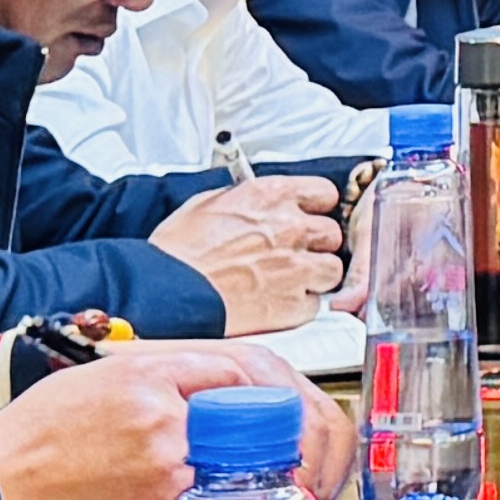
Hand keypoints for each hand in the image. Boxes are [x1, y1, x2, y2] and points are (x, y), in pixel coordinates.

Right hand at [0, 345, 353, 499]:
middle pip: (265, 418)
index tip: (292, 414)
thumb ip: (161, 383)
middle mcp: (163, 416)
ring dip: (274, 485)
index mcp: (147, 373)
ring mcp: (163, 472)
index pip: (246, 368)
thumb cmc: (27, 448)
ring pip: (250, 472)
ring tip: (288, 495)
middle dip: (304, 438)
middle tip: (314, 460)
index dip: (281, 392)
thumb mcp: (93, 384)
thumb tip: (219, 396)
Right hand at [148, 173, 342, 330]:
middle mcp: (291, 227)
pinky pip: (315, 304)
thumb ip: (245, 198)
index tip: (308, 216)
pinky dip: (301, 306)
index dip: (316, 207)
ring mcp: (296, 267)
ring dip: (315, 275)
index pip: (324, 193)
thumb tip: (255, 199)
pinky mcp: (293, 305)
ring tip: (288, 280)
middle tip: (293, 253)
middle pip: (331, 233)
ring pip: (332, 269)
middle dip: (315, 244)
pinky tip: (277, 302)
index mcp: (272, 196)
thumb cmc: (178, 251)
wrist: (167, 292)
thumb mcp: (207, 203)